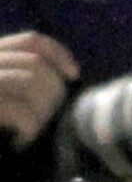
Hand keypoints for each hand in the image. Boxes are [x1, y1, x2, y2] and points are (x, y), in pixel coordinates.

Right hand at [0, 31, 77, 148]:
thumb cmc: (0, 123)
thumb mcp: (7, 90)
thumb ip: (21, 78)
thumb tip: (66, 77)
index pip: (31, 41)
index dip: (59, 54)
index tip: (74, 74)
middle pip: (35, 62)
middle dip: (52, 90)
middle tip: (48, 118)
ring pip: (30, 80)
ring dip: (41, 110)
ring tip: (34, 130)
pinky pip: (18, 110)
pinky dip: (29, 126)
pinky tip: (22, 140)